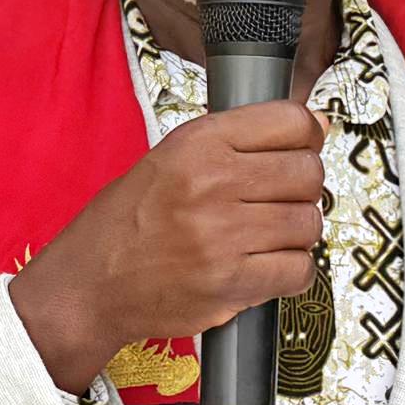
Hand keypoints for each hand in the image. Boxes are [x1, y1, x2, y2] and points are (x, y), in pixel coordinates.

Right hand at [10, 101, 325, 393]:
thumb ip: (235, 142)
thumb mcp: (169, 158)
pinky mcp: (230, 282)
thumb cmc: (127, 223)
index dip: (307, 135)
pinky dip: (292, 273)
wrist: (90, 284)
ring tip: (268, 238)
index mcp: (197, 143)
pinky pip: (298, 271)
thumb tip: (313, 126)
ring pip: (307, 223)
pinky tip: (268, 268)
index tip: (303, 148)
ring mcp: (222, 235)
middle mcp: (212, 182)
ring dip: (297, 233)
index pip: (290, 121)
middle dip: (302, 188)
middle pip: (307, 172)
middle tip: (280, 200)